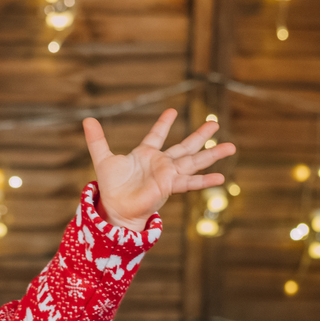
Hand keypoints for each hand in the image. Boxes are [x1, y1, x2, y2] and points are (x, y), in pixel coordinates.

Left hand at [84, 109, 236, 232]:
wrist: (116, 208)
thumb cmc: (111, 188)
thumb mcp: (103, 159)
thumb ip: (97, 140)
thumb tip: (87, 119)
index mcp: (145, 154)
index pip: (156, 135)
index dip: (163, 124)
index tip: (172, 112)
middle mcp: (161, 163)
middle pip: (185, 146)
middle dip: (200, 135)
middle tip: (215, 123)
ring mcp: (168, 174)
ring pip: (194, 161)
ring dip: (212, 154)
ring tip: (231, 146)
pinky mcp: (170, 186)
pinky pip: (190, 182)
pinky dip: (205, 180)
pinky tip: (221, 178)